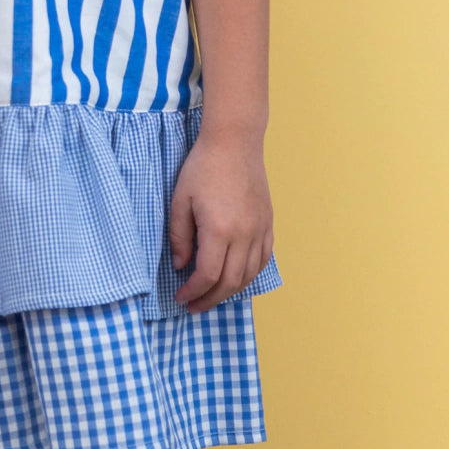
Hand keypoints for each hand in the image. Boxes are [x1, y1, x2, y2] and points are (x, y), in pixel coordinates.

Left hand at [168, 129, 273, 313]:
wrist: (235, 142)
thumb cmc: (203, 167)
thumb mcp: (180, 200)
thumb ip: (180, 236)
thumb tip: (182, 266)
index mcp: (220, 230)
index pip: (208, 276)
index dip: (193, 292)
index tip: (181, 297)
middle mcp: (244, 235)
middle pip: (231, 283)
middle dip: (210, 299)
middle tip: (194, 306)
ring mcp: (260, 230)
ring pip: (249, 275)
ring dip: (230, 292)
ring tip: (212, 296)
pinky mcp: (268, 224)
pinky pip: (262, 260)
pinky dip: (249, 275)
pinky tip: (236, 277)